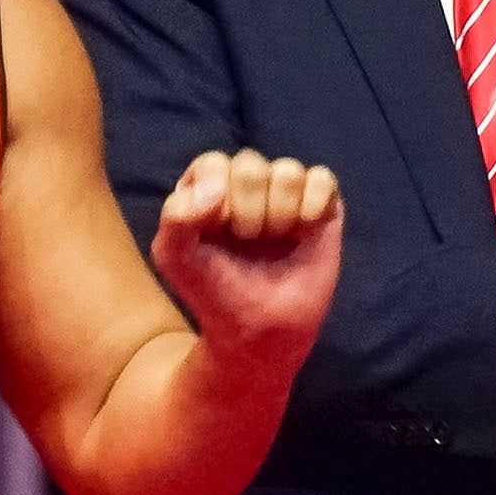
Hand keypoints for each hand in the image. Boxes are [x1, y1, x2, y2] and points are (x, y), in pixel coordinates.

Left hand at [150, 148, 342, 364]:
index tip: (217, 235)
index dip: (216, 205)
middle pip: (251, 167)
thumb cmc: (214, 290)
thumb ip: (176, 217)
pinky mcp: (322, 203)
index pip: (213, 165)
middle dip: (248, 214)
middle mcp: (247, 180)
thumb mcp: (173, 257)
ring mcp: (286, 190)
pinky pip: (322, 179)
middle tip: (248, 243)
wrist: (260, 329)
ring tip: (274, 241)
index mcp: (207, 183)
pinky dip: (313, 207)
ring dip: (280, 215)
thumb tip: (218, 189)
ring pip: (287, 172)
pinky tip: (304, 232)